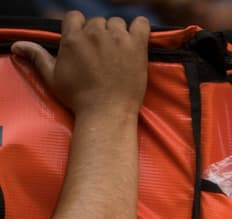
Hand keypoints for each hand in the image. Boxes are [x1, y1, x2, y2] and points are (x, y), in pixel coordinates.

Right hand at [11, 11, 150, 120]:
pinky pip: (142, 24)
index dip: (80, 31)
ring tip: (118, 55)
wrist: (106, 117)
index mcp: (73, 37)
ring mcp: (117, 39)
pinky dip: (140, 29)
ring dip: (118, 35)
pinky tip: (136, 41)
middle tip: (103, 58)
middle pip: (97, 21)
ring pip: (117, 23)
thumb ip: (37, 56)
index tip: (85, 48)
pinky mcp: (137, 47)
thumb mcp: (52, 77)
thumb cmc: (78, 100)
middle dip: (99, 36)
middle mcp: (94, 34)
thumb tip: (17, 46)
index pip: (75, 17)